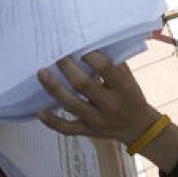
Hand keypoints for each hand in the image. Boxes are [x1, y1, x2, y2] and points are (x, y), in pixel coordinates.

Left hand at [38, 52, 177, 171]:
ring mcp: (98, 120)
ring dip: (54, 88)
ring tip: (42, 73)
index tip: (79, 45)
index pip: (105, 68)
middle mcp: (110, 104)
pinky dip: (52, 121)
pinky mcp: (88, 131)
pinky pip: (67, 128)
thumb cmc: (131, 96)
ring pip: (72, 104)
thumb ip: (113, 66)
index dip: (90, 55)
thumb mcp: (129, 79)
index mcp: (123, 88)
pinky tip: (40, 112)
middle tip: (57, 55)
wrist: (137, 126)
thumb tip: (90, 45)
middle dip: (67, 68)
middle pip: (83, 84)